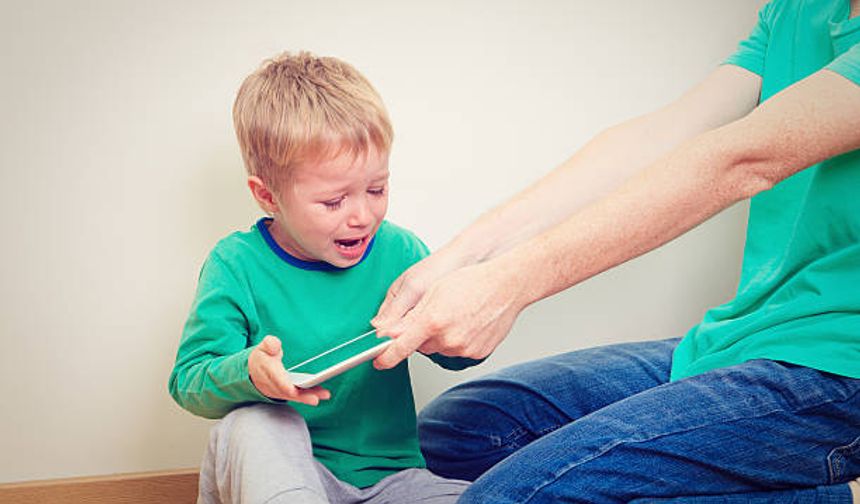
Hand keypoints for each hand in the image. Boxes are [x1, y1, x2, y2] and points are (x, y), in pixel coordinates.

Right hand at [248, 335, 330, 405]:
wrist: (252, 372)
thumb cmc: (261, 357)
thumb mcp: (262, 347)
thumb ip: (269, 344)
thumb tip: (275, 345)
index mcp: (268, 371)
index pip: (276, 380)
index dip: (284, 386)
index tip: (292, 389)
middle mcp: (274, 385)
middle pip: (289, 392)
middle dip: (302, 396)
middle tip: (316, 398)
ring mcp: (280, 391)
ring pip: (295, 396)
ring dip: (309, 397)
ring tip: (325, 394)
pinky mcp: (286, 393)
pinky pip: (298, 396)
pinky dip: (309, 396)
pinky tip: (323, 393)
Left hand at [373, 261, 524, 368]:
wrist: (507, 286)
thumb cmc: (472, 282)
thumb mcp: (434, 292)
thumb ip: (410, 317)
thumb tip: (389, 333)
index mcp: (432, 321)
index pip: (401, 347)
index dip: (387, 357)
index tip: (378, 362)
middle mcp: (447, 338)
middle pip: (422, 346)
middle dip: (423, 334)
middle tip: (436, 314)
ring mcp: (463, 348)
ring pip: (440, 348)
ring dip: (441, 337)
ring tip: (457, 314)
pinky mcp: (477, 353)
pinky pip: (458, 351)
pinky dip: (458, 340)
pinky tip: (468, 323)